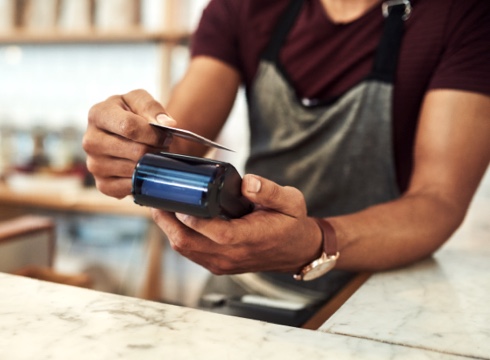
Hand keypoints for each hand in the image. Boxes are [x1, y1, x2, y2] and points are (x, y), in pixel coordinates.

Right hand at [83, 89, 175, 197]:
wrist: (124, 134)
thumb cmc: (132, 114)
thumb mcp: (140, 101)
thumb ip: (153, 108)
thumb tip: (168, 124)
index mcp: (98, 114)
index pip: (129, 127)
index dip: (153, 133)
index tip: (166, 134)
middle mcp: (91, 141)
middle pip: (135, 151)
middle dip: (155, 149)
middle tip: (161, 146)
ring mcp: (94, 165)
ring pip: (135, 170)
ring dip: (150, 164)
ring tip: (151, 154)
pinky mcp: (102, 184)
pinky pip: (129, 187)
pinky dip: (142, 179)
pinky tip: (143, 169)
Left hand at [151, 174, 322, 274]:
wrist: (296, 251)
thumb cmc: (291, 223)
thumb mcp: (291, 202)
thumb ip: (270, 191)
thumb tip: (247, 182)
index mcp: (251, 239)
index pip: (216, 233)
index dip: (194, 218)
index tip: (178, 199)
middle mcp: (232, 255)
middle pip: (189, 243)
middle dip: (167, 220)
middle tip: (155, 196)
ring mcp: (222, 263)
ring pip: (185, 249)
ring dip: (167, 227)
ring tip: (158, 203)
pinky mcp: (217, 264)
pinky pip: (189, 252)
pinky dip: (176, 234)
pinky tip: (171, 217)